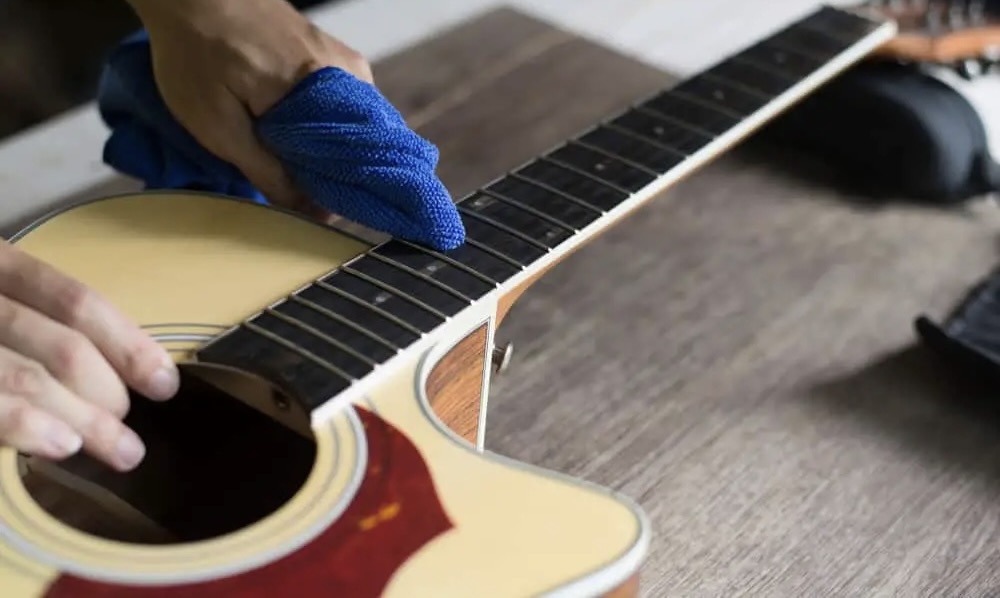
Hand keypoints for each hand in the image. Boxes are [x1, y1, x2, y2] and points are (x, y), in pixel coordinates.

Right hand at [0, 242, 178, 470]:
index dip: (128, 344)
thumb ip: (40, 325)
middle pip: (63, 344)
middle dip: (108, 391)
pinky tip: (64, 446)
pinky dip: (27, 426)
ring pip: (31, 378)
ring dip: (86, 420)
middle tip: (128, 429)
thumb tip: (113, 377)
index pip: (75, 300)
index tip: (165, 384)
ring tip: (124, 452)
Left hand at [126, 0, 373, 217]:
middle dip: (338, 176)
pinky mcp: (332, 53)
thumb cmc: (195, 54)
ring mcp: (344, 60)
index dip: (343, 196)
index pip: (360, 162)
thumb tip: (309, 212)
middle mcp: (349, 74)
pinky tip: (301, 140)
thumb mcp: (220, 127)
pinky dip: (328, 128)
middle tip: (305, 199)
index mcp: (327, 93)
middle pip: (363, 145)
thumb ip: (268, 172)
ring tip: (300, 173)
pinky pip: (345, 105)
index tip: (324, 220)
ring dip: (331, 153)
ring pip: (355, 126)